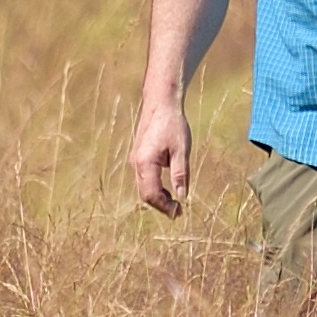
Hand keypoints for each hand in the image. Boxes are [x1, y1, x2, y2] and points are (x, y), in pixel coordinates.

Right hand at [128, 95, 192, 217]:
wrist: (160, 103)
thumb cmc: (172, 124)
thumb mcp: (181, 150)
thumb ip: (180, 174)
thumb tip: (181, 196)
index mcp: (145, 163)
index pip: (152, 194)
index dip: (165, 207)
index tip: (180, 213)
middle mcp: (136, 164)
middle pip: (145, 194)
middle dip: (161, 205)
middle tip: (179, 212)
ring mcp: (135, 160)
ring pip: (143, 187)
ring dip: (158, 198)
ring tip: (175, 203)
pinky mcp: (139, 157)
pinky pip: (144, 179)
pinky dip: (155, 188)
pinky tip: (168, 188)